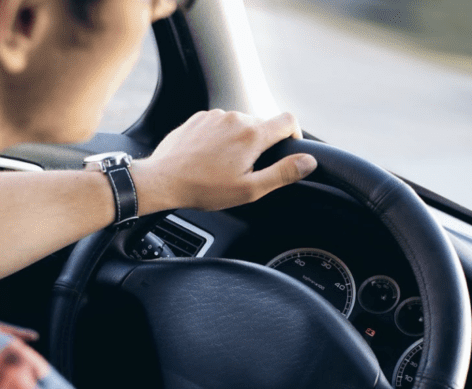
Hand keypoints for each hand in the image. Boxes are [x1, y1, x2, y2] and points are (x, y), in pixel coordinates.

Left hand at [133, 110, 317, 212]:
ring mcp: (215, 115)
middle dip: (261, 145)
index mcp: (252, 134)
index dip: (294, 135)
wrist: (163, 179)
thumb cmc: (204, 188)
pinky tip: (209, 158)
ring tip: (224, 166)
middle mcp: (236, 118)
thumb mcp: (249, 189)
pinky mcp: (199, 118)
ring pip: (240, 125)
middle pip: (263, 125)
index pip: (288, 121)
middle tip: (247, 170)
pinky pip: (220, 124)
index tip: (287, 150)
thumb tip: (308, 162)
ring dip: (239, 142)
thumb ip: (283, 173)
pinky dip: (221, 138)